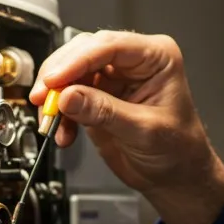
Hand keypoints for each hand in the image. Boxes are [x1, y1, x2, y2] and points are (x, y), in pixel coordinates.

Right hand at [31, 31, 223, 223]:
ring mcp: (114, 78)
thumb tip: (69, 96)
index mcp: (156, 57)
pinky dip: (61, 114)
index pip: (110, 46)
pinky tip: (62, 133)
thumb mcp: (143, 131)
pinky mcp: (97, 96)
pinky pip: (69, 97)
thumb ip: (104, 112)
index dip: (77, 61)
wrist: (176, 176)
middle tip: (45, 98)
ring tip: (50, 119)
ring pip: (71, 72)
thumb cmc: (178, 149)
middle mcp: (133, 61)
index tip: (55, 79)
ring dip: (56, 96)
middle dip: (60, 75)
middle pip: (85, 52)